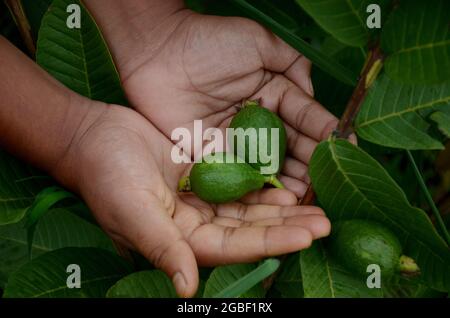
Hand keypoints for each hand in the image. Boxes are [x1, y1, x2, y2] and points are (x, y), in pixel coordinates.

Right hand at [59, 102, 330, 296]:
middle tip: (326, 222)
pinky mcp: (204, 173)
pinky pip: (239, 181)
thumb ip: (160, 247)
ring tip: (318, 205)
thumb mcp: (131, 210)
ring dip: (283, 208)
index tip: (307, 236)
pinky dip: (263, 184)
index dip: (271, 243)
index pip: (234, 247)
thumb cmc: (106, 175)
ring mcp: (202, 198)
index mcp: (181, 239)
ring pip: (250, 208)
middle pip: (250, 230)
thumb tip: (186, 289)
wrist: (94, 136)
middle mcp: (196, 224)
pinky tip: (288, 184)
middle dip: (288, 227)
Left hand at [108, 10, 344, 197]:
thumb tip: (311, 94)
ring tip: (312, 194)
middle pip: (292, 146)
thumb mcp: (259, 42)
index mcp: (273, 94)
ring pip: (270, 164)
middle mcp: (259, 121)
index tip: (346, 147)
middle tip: (331, 179)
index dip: (326, 131)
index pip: (306, 116)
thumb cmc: (209, 41)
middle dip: (313, 162)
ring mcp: (237, 140)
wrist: (159, 52)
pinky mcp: (214, 154)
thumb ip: (291, 64)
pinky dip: (260, 185)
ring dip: (292, 179)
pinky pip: (241, 172)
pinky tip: (279, 196)